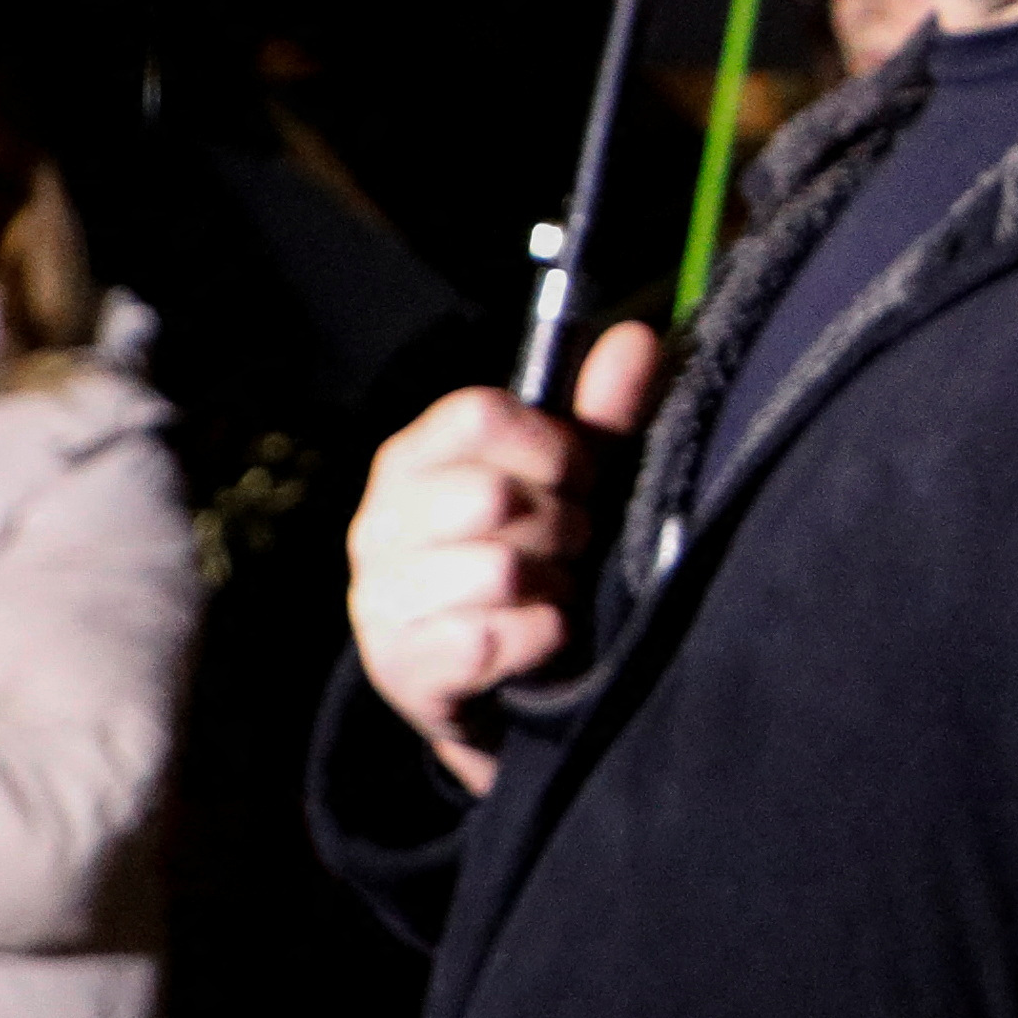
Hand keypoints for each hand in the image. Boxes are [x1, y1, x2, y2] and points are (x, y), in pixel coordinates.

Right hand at [347, 323, 659, 791]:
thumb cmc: (529, 559)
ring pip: (499, 570)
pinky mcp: (399, 663)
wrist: (489, 680)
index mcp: (412, 459)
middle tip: (569, 547)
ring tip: (552, 593)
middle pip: (495, 496)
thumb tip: (638, 336)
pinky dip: (539, 639)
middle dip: (562, 526)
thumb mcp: (567, 483)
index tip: (578, 476)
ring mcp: (379, 595)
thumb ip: (600, 413)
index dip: (549, 444)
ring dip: (554, 587)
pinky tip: (538, 639)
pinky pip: (494, 639)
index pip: (476, 415)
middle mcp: (379, 521)